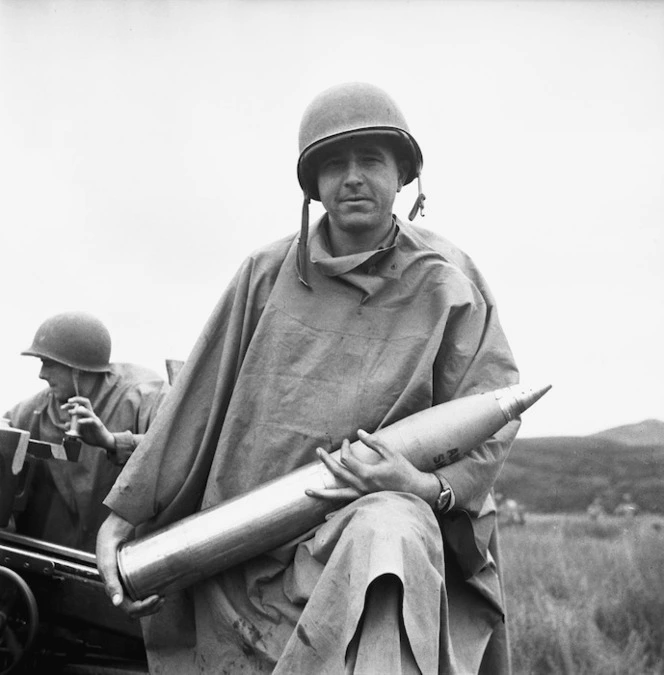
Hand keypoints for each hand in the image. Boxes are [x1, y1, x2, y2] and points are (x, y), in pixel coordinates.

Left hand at [62, 396, 114, 449]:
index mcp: (86, 415)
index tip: (62, 407)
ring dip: (78, 410)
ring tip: (70, 412)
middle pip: (85, 402)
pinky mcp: (98, 425)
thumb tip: (66, 424)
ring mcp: (94, 419)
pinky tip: (79, 422)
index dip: (70, 404)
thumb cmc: (92, 435)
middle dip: (76, 399)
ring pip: (87, 411)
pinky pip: (91, 420)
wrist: (102, 442)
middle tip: (68, 401)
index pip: (79, 404)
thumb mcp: (80, 431)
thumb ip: (73, 427)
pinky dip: (84, 420)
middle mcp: (90, 415)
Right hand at [96, 512, 163, 617]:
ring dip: (152, 605)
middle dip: (151, 608)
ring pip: (140, 601)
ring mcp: (127, 584)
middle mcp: (120, 591)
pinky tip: (161, 590)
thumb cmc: (108, 550)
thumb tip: (116, 603)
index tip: (157, 597)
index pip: (130, 609)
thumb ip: (111, 583)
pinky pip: (142, 590)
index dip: (144, 608)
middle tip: (163, 599)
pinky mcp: (132, 576)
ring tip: (164, 597)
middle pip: (137, 608)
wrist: (112, 533)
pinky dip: (151, 594)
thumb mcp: (109, 566)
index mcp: (114, 592)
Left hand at [305, 429, 438, 503]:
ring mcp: (363, 497)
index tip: (348, 441)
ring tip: (307, 491)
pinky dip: (336, 513)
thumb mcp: (391, 453)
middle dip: (326, 461)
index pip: (347, 459)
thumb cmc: (405, 472)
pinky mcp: (366, 503)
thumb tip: (359, 432)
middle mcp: (361, 487)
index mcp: (367, 473)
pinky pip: (347, 509)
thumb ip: (374, 442)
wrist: (418, 492)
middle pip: (338, 473)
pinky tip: (326, 516)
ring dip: (321, 493)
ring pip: (337, 496)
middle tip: (317, 452)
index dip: (344, 447)